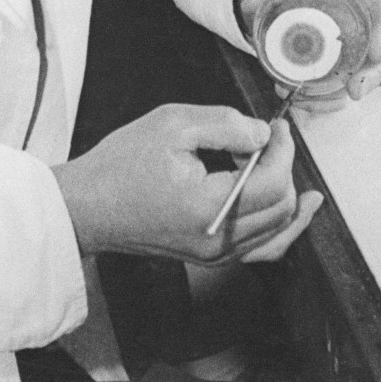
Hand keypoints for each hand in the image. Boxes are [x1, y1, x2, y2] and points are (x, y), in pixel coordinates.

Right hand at [52, 103, 321, 265]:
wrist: (86, 207)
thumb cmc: (121, 165)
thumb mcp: (173, 124)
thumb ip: (227, 124)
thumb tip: (263, 135)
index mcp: (208, 208)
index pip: (273, 181)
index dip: (284, 149)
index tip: (277, 127)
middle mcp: (216, 240)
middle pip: (281, 206)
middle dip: (283, 167)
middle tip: (265, 140)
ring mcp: (213, 255)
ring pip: (278, 230)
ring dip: (284, 193)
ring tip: (279, 165)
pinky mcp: (208, 257)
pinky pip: (261, 247)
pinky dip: (281, 224)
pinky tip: (295, 207)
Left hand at [252, 0, 380, 112]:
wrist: (279, 6)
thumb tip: (255, 3)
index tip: (376, 52)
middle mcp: (360, 24)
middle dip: (373, 75)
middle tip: (354, 91)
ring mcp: (354, 50)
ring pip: (364, 76)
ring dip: (341, 95)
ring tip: (310, 100)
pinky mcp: (338, 71)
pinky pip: (341, 90)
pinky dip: (323, 101)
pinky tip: (302, 101)